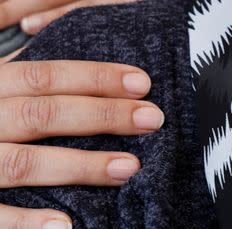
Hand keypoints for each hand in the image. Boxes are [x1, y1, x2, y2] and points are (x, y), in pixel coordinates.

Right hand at [0, 57, 162, 228]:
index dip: (94, 76)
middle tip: (153, 119)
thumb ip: (24, 81)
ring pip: (22, 161)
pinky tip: (66, 225)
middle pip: (41, 113)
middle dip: (102, 114)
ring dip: (79, 165)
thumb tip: (95, 74)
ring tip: (128, 168)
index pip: (43, 75)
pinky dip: (24, 222)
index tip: (143, 82)